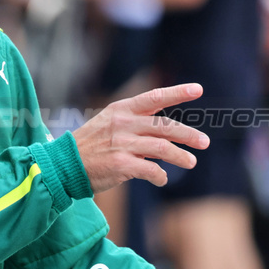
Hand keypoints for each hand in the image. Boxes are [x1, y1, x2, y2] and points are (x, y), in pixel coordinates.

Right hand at [71, 84, 208, 192]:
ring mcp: (122, 144)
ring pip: (163, 148)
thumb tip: (166, 135)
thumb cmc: (90, 145)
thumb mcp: (109, 124)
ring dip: (181, 156)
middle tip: (204, 142)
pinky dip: (160, 176)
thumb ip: (136, 125)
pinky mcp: (121, 164)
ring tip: (191, 162)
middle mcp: (123, 124)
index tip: (198, 89)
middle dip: (188, 134)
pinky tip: (161, 178)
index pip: (154, 97)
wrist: (64, 164)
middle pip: (165, 127)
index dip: (178, 93)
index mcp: (121, 110)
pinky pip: (151, 169)